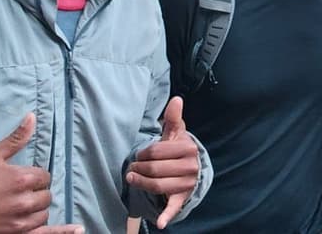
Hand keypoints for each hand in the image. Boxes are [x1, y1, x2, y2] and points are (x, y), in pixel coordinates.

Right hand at [0, 113, 81, 233]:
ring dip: (35, 210)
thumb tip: (32, 116)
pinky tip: (78, 229)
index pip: (44, 176)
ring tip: (17, 206)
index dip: (33, 177)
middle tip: (15, 193)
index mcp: (22, 179)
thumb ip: (16, 139)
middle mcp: (25, 201)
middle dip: (35, 193)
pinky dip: (63, 232)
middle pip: (45, 195)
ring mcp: (22, 222)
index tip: (19, 180)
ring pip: (43, 213)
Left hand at [126, 97, 199, 229]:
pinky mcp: (183, 198)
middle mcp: (191, 167)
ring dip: (140, 184)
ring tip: (131, 179)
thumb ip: (174, 118)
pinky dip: (167, 215)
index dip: (143, 154)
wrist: (190, 169)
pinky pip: (174, 207)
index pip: (156, 152)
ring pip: (156, 186)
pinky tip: (160, 223)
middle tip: (130, 169)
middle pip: (154, 170)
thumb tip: (176, 99)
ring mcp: (187, 184)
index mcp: (188, 148)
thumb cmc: (177, 149)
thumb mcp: (175, 133)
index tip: (138, 156)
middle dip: (138, 169)